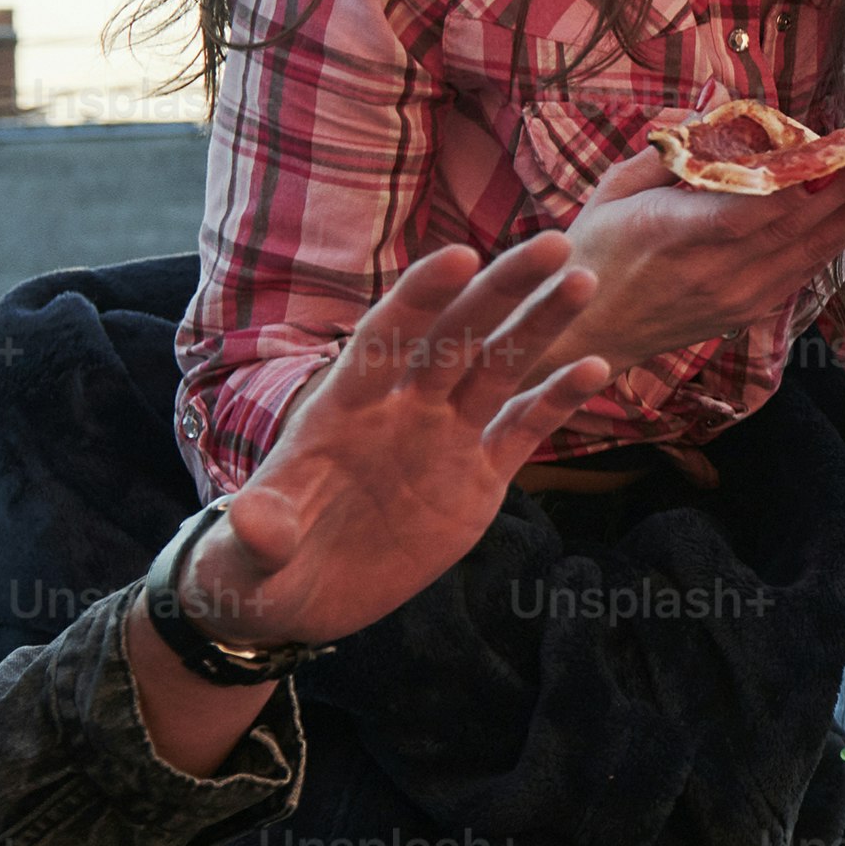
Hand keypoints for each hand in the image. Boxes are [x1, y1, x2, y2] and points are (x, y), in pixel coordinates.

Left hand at [187, 237, 612, 646]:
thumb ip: (258, 531)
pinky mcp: (476, 479)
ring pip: (498, 370)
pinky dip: (557, 401)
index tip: (461, 257)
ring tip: (583, 283)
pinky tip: (596, 369)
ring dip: (539, 326)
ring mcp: (443, 440)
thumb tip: (255, 521)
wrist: (295, 600)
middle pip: (456, 336)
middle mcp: (400, 409)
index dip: (421, 298)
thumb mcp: (248, 555)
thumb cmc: (259, 565)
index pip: (386, 339)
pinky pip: (522, 431)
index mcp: (343, 408)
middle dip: (502, 289)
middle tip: (554, 245)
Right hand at [564, 164, 844, 374]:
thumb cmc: (592, 252)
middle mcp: (717, 269)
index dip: (805, 182)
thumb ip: (666, 153)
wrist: (583, 335)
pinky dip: (834, 241)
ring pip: (812, 251)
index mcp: (676, 231)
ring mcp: (738, 296)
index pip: (752, 208)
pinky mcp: (748, 311)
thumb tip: (709, 118)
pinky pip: (802, 271)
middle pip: (799, 225)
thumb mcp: (612, 189)